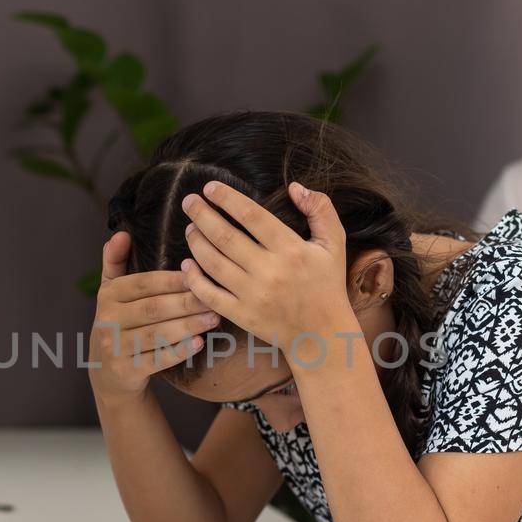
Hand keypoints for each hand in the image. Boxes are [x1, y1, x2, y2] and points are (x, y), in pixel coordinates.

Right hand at [87, 231, 217, 401]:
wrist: (108, 374)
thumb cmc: (119, 324)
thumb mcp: (112, 293)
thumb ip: (115, 262)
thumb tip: (121, 233)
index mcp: (108, 296)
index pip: (142, 283)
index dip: (171, 279)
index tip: (198, 274)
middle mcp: (107, 320)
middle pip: (152, 308)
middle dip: (185, 303)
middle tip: (214, 298)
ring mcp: (114, 348)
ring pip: (155, 334)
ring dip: (187, 326)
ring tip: (213, 318)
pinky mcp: (126, 371)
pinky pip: (155, 360)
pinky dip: (178, 352)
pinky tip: (199, 343)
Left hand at [178, 180, 351, 358]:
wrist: (322, 334)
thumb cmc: (327, 284)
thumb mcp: (334, 243)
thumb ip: (320, 209)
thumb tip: (294, 187)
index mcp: (290, 249)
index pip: (251, 215)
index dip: (227, 198)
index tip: (210, 188)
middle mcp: (269, 271)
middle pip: (225, 236)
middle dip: (201, 215)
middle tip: (189, 202)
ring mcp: (253, 295)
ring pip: (213, 262)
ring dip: (196, 242)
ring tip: (190, 228)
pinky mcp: (242, 316)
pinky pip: (209, 294)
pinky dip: (193, 278)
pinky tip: (187, 263)